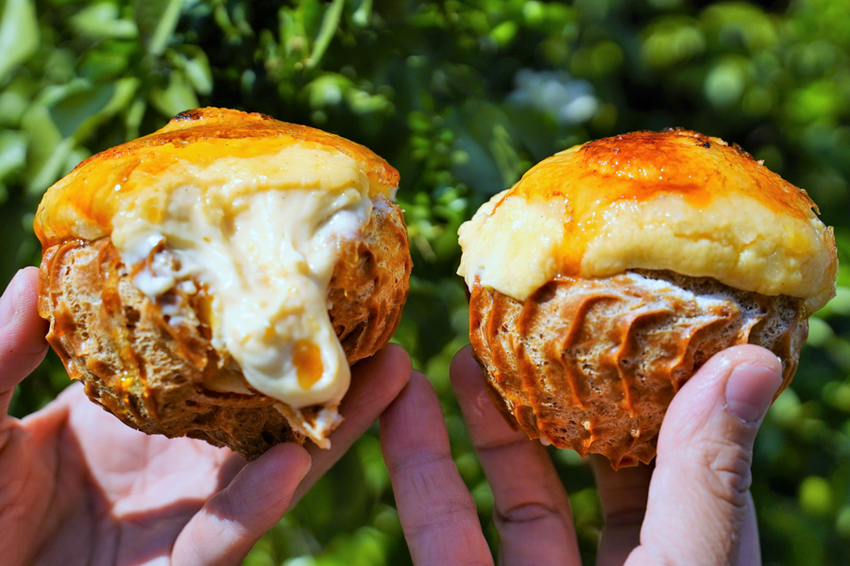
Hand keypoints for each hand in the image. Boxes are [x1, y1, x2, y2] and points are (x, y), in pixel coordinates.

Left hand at [0, 267, 411, 565]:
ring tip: (389, 376)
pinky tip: (293, 463)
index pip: (216, 369)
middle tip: (384, 322)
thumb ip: (3, 352)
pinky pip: (221, 539)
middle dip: (328, 372)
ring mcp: (181, 517)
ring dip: (331, 430)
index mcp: (136, 418)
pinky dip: (256, 505)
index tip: (308, 284)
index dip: (262, 332)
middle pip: (268, 414)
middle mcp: (175, 462)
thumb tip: (33, 271)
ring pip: (272, 471)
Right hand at [381, 344, 782, 564]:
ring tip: (460, 349)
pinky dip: (422, 465)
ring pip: (509, 492)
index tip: (634, 311)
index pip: (684, 453)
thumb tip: (751, 359)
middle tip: (537, 324)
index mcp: (691, 563)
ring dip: (479, 421)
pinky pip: (446, 528)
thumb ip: (707, 480)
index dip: (659, 382)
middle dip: (560, 394)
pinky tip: (403, 408)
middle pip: (589, 465)